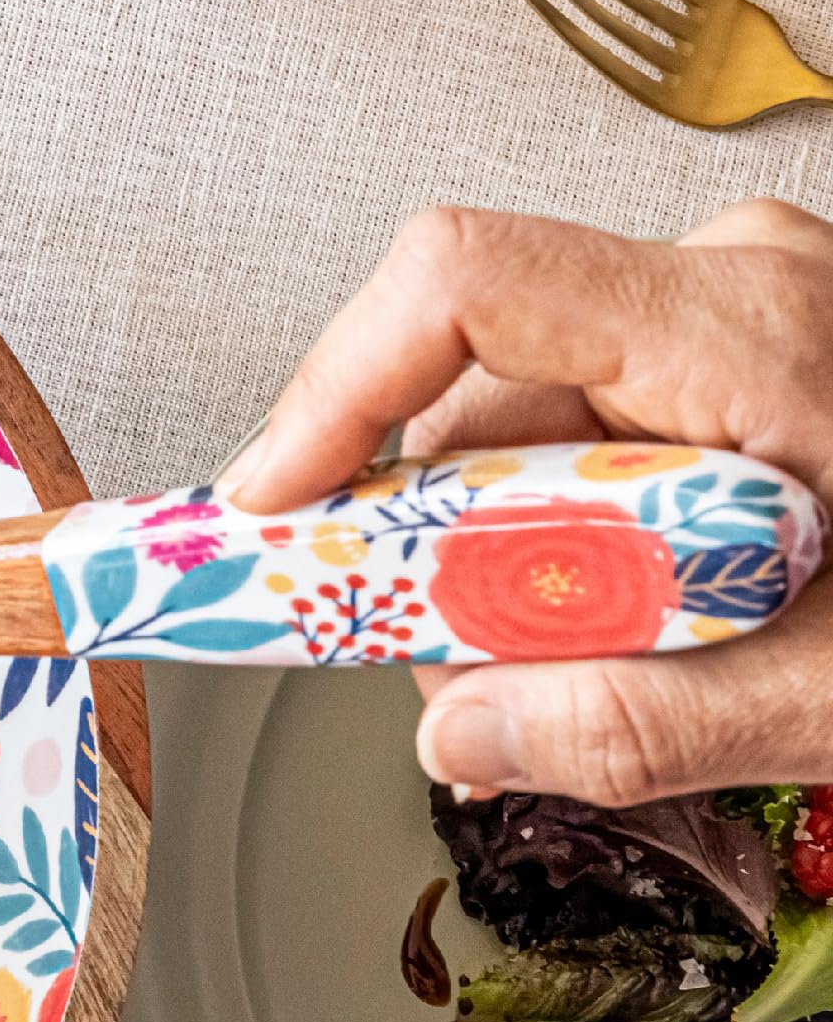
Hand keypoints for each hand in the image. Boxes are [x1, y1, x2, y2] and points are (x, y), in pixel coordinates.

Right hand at [218, 200, 832, 804]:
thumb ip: (636, 726)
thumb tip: (458, 733)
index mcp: (749, 334)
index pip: (467, 288)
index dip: (334, 393)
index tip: (271, 510)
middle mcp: (724, 292)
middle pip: (472, 389)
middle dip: (414, 543)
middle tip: (435, 668)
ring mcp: (724, 319)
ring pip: (511, 426)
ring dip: (488, 563)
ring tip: (567, 663)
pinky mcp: (720, 364)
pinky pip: (568, 440)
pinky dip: (547, 548)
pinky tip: (604, 621)